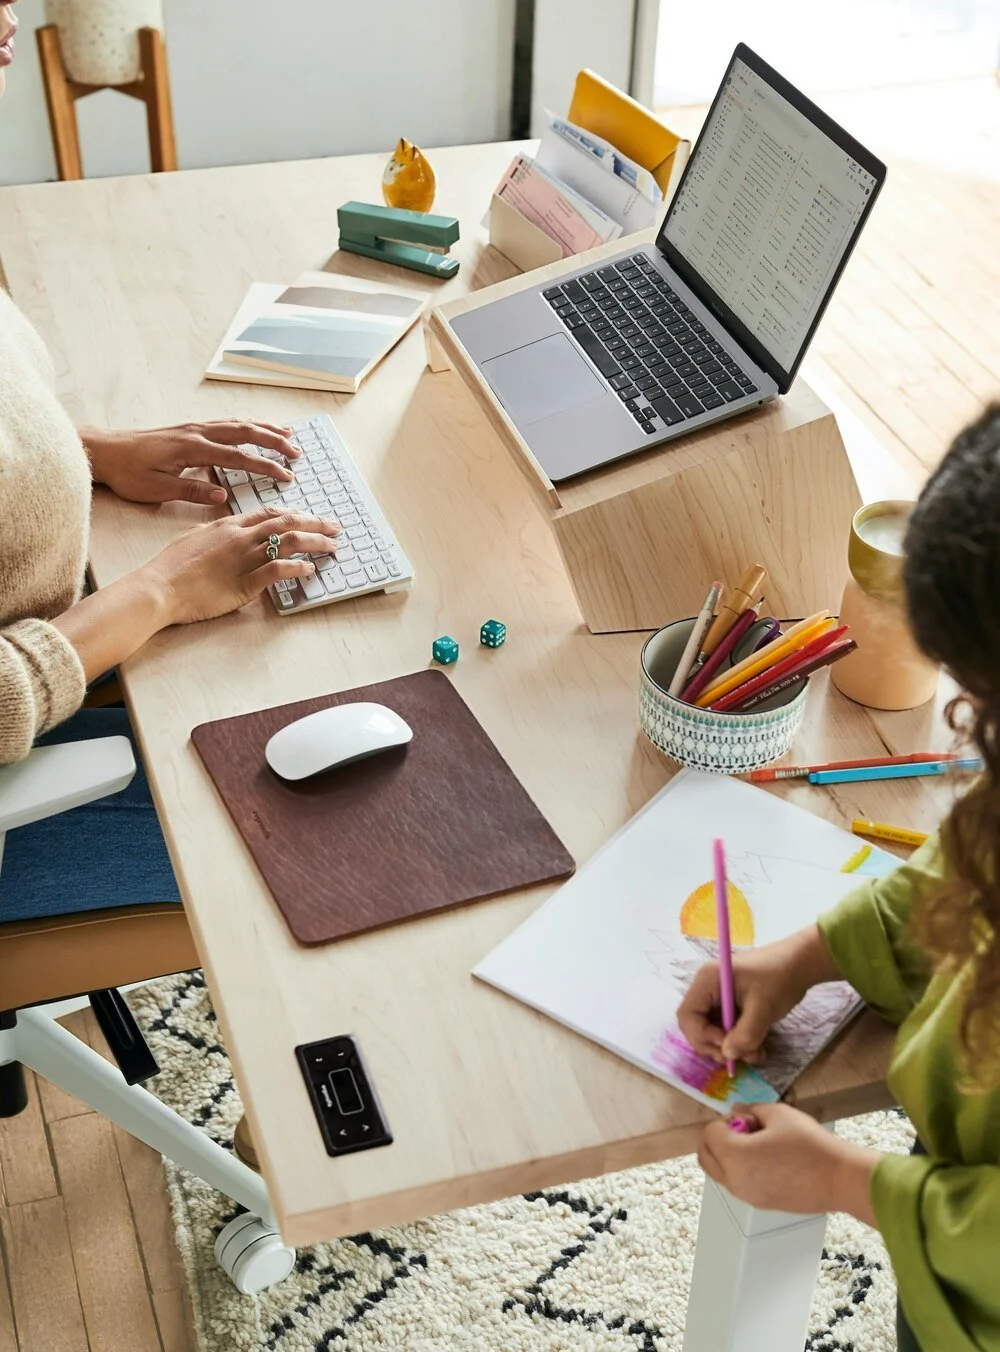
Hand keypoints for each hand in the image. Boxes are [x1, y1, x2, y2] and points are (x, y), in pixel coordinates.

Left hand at [81, 420, 301, 505]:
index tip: (285, 475)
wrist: (106, 451)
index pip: (238, 456)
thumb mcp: (157, 488)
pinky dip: (246, 425)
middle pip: (244, 432)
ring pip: (237, 423)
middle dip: (273, 441)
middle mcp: (197, 433)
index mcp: (192, 449)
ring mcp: (194, 428)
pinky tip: (255, 428)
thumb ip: (192, 490)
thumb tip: (222, 494)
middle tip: (296, 453)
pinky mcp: (190, 429)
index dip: (265, 466)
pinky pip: (225, 423)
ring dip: (264, 428)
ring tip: (287, 435)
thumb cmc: (129, 472)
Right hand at [140, 506, 339, 624]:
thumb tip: (224, 531)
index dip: (294, 514)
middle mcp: (240, 537)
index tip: (309, 518)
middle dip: (315, 524)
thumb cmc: (170, 567)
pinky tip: (310, 569)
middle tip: (334, 527)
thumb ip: (214, 533)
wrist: (159, 587)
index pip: (269, 513)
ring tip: (332, 546)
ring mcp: (243, 558)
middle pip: (286, 523)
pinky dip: (297, 568)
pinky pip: (278, 571)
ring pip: (288, 542)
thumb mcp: (193, 538)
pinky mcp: (245, 583)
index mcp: (228, 525)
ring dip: (315, 543)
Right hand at [677, 925, 839, 1066]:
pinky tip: (758, 1048)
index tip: (726, 1048)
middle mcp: (708, 988)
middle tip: (738, 1059)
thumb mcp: (763, 1008)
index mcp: (708, 980)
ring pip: (713, 1031)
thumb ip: (745, 1035)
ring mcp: (720, 997)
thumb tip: (728, 1055)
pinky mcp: (732, 1005)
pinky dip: (739, 1042)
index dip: (702, 1036)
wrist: (802, 963)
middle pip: (697, 1025)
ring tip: (755, 1055)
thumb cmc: (780, 978)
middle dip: (716, 1046)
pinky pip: (727, 1028)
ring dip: (731, 1048)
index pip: (688, 1015)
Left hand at [698, 1102, 879, 1221]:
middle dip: (716, 1140)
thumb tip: (736, 1110)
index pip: (709, 1134)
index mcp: (734, 1156)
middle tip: (744, 1129)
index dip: (724, 1121)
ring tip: (759, 1145)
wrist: (839, 1179)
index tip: (747, 1118)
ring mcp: (747, 1196)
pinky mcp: (761, 1205)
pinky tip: (769, 1160)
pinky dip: (740, 1171)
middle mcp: (734, 1181)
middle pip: (705, 1157)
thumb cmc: (809, 1144)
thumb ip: (750, 1109)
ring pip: (720, 1173)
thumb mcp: (778, 1114)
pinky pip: (738, 1185)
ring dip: (727, 1156)